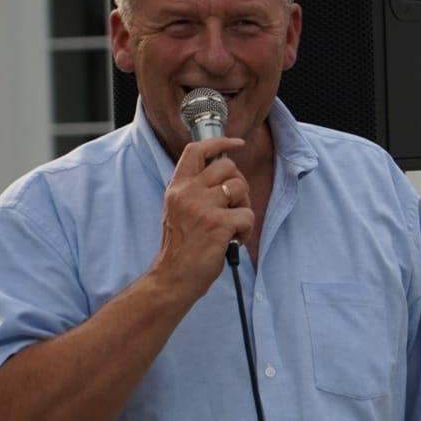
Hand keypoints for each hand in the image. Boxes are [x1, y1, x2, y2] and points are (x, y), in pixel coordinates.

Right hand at [152, 137, 251, 298]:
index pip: (196, 151)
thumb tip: (225, 173)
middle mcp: (188, 192)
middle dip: (239, 184)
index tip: (236, 143)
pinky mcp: (218, 223)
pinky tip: (232, 240)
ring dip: (244, 208)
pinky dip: (246, 230)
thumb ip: (195, 190)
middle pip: (228, 167)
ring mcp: (202, 206)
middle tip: (233, 207)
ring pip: (241, 188)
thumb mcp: (179, 210)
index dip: (220, 142)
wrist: (173, 277)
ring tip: (231, 227)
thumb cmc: (181, 248)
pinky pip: (248, 215)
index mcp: (177, 188)